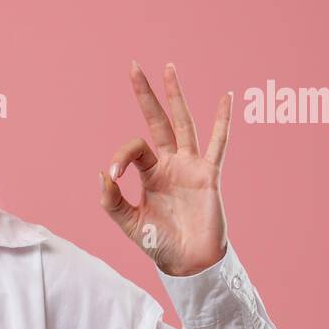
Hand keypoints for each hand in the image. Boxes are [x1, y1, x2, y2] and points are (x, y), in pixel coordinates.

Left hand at [99, 61, 228, 276]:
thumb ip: (112, 200)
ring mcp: (190, 166)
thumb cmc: (160, 244)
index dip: (120, 157)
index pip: (133, 149)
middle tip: (133, 65)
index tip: (115, 178)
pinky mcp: (208, 175)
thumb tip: (103, 173)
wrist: (188, 263)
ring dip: (175, 96)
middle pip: (157, 121)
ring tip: (168, 68)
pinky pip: (218, 143)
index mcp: (150, 173)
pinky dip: (222, 121)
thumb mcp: (129, 223)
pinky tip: (225, 97)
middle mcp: (170, 164)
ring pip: (183, 123)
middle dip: (145, 94)